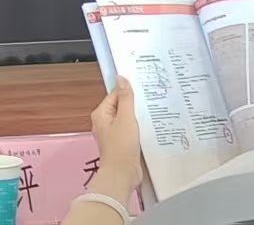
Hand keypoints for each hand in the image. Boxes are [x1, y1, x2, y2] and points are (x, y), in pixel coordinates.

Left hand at [88, 77, 143, 201]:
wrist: (122, 174)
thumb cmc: (121, 147)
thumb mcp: (126, 118)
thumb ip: (125, 98)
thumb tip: (121, 78)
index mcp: (101, 114)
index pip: (115, 94)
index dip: (128, 91)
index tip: (142, 88)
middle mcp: (104, 122)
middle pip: (121, 106)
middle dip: (134, 104)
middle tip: (150, 99)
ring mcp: (113, 133)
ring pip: (127, 118)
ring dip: (138, 117)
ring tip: (152, 111)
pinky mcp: (122, 143)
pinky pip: (131, 129)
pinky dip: (139, 127)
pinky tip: (150, 126)